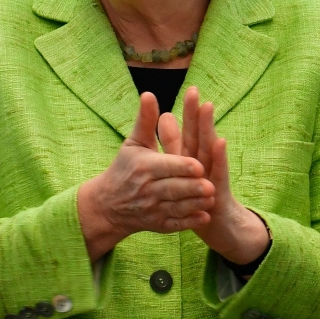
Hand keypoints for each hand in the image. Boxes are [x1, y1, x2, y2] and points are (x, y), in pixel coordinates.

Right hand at [77, 92, 215, 261]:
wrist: (108, 205)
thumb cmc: (124, 168)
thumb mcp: (133, 143)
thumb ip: (145, 120)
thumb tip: (149, 94)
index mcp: (144, 167)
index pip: (166, 167)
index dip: (183, 166)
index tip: (199, 165)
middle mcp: (147, 190)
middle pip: (173, 189)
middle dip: (191, 188)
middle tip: (210, 185)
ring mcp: (153, 209)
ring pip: (177, 207)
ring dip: (195, 204)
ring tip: (212, 197)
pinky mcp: (158, 225)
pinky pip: (175, 225)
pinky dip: (190, 222)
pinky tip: (204, 217)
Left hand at [158, 88, 269, 265]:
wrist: (217, 225)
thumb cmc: (197, 195)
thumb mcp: (182, 169)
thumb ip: (173, 143)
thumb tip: (164, 116)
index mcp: (192, 158)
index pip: (190, 131)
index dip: (189, 113)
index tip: (190, 90)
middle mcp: (204, 163)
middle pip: (200, 135)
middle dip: (197, 113)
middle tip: (195, 91)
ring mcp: (213, 175)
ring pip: (210, 149)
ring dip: (209, 128)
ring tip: (208, 107)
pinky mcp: (219, 189)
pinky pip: (219, 171)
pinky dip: (219, 157)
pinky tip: (220, 141)